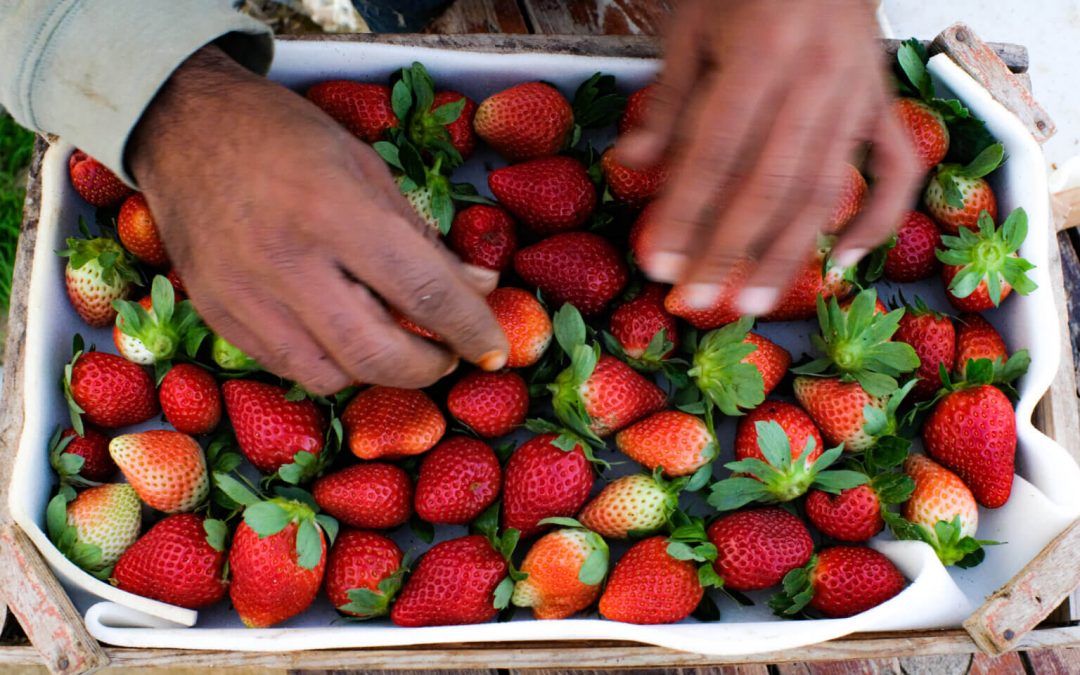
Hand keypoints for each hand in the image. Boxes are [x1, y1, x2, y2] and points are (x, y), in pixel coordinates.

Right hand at [128, 46, 507, 393]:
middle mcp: (286, 262)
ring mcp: (245, 296)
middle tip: (451, 356)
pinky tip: (346, 339)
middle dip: (429, 368)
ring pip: (331, 375)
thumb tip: (478, 286)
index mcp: (334, 211)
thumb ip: (422, 238)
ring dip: (380, 372)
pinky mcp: (218, 316)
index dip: (471, 328)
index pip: (423, 291)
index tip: (496, 347)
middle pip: (376, 354)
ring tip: (399, 346)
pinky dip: (331, 365)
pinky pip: (288, 367)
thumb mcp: (366, 168)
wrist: (182, 127)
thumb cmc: (284, 137)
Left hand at [618, 0, 921, 312]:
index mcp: (760, 51)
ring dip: (787, 254)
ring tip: (754, 302)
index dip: (685, 215)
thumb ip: (669, 97)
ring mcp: (857, 94)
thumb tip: (632, 164)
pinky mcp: (882, 103)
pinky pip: (896, 169)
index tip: (657, 263)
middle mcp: (816, 78)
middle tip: (696, 300)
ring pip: (824, 189)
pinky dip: (877, 220)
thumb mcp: (693, 22)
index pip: (715, 154)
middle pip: (769, 184)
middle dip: (728, 251)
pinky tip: (843, 263)